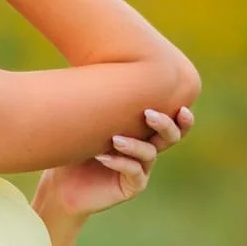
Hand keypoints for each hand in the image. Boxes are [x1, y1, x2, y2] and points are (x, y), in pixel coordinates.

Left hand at [40, 104, 194, 219]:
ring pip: (149, 153)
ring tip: (114, 139)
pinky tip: (103, 157)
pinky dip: (120, 162)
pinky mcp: (132, 186)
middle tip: (148, 114)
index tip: (182, 103)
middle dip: (164, 124)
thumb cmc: (76, 148)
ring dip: (134, 144)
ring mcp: (142, 169)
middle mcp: (148, 149)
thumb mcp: (89, 121)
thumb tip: (98, 60)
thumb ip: (102, 100)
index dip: (182, 115)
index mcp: (145, 132)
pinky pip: (134, 173)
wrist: (64, 186)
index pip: (172, 121)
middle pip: (171, 136)